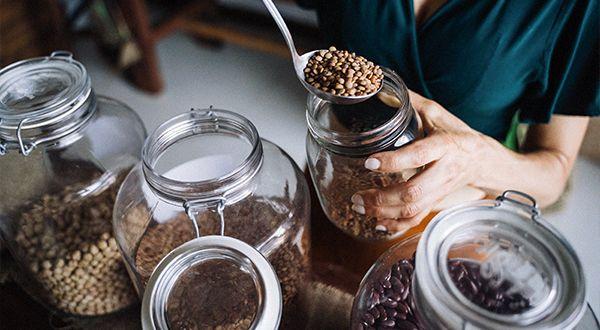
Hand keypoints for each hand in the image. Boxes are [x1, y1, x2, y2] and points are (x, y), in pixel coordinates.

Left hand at [351, 90, 484, 232]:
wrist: (485, 159)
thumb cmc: (455, 133)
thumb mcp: (436, 113)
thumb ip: (410, 103)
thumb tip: (378, 89)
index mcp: (444, 146)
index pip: (418, 155)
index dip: (393, 161)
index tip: (368, 162)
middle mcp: (444, 171)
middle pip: (414, 191)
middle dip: (382, 198)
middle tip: (357, 196)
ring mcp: (441, 190)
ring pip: (413, 209)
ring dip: (384, 212)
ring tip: (359, 207)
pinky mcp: (438, 202)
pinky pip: (418, 219)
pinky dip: (397, 225)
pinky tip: (378, 224)